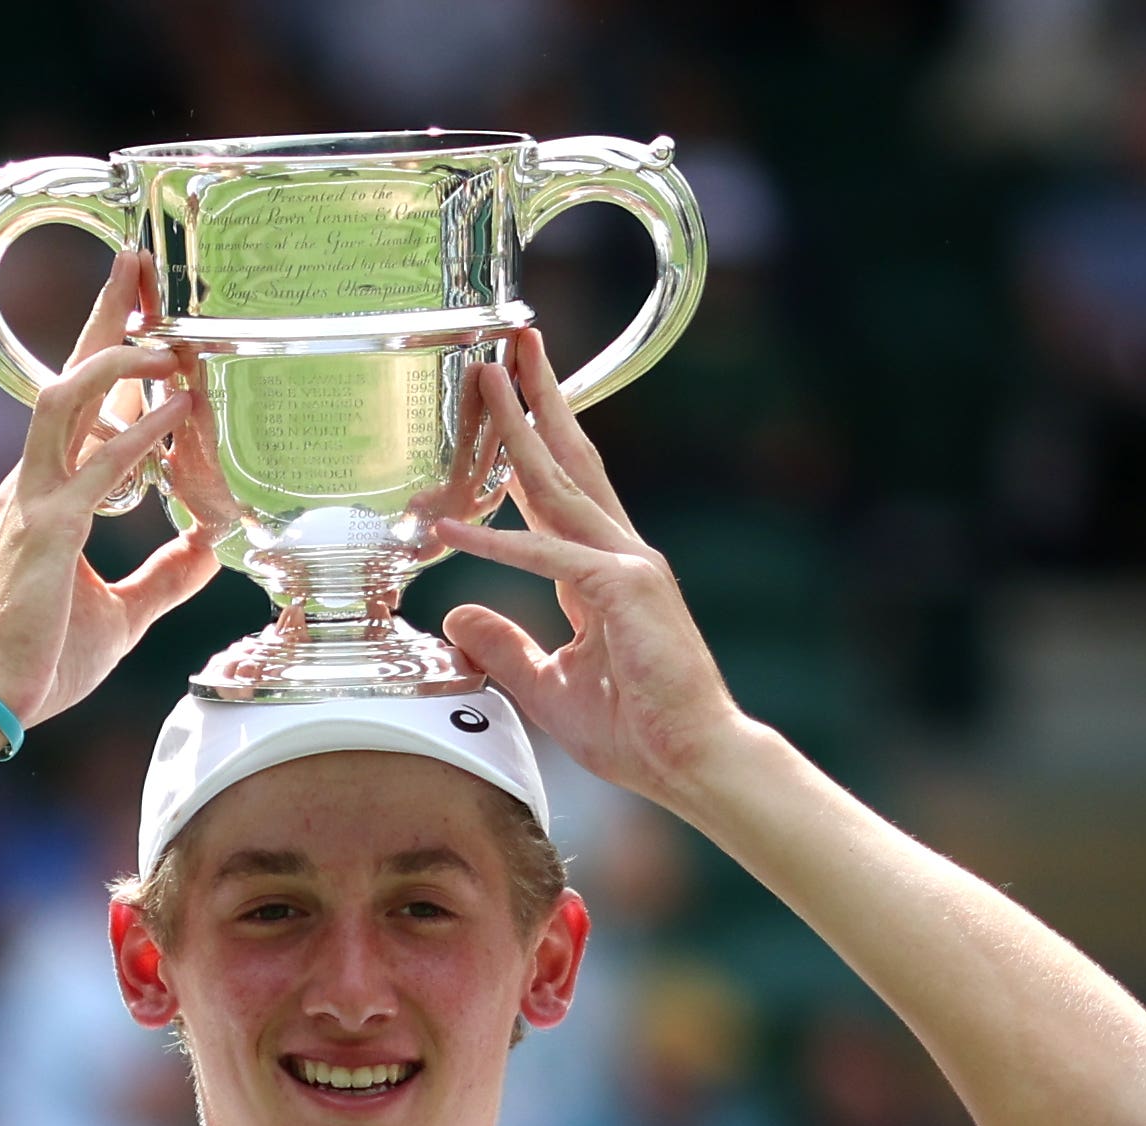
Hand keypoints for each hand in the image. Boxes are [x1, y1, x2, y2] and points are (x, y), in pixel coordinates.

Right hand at [0, 251, 218, 726]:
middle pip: (67, 375)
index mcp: (45, 493)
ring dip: (118, 361)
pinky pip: (94, 469)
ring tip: (169, 338)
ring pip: (67, 400)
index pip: (78, 403)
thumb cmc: (44, 659)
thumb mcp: (123, 614)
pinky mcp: (45, 531)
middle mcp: (32, 482)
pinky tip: (173, 414)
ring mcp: (34, 500)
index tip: (145, 307)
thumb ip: (164, 576)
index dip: (110, 351)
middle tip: (139, 258)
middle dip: (104, 315)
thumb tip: (209, 548)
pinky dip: (135, 435)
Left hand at [436, 328, 765, 814]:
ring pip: (560, 484)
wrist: (693, 760)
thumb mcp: (548, 686)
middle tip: (506, 345)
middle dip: (535, 400)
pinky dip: (498, 539)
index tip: (502, 404)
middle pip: (568, 461)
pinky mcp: (624, 591)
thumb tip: (456, 615)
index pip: (557, 494)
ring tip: (488, 379)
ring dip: (519, 430)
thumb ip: (505, 646)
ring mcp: (627, 565)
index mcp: (603, 572)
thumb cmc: (637, 730)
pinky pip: (548, 557)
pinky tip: (452, 526)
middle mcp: (618, 554)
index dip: (525, 446)